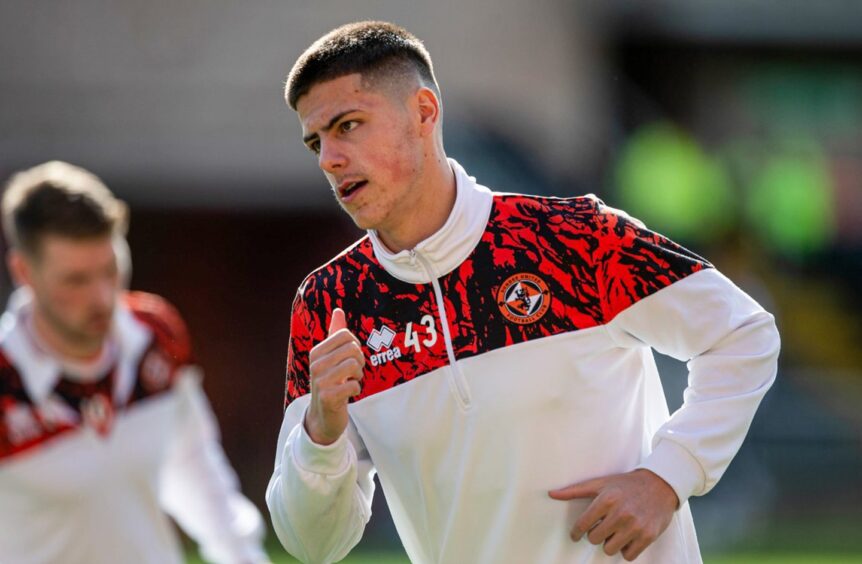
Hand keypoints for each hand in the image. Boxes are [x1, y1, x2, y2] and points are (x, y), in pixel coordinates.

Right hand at [304, 308, 363, 444]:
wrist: (322, 415)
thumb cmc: (330, 382)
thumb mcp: (331, 357)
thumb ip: (335, 334)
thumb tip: (338, 310)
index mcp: (316, 352)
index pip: (346, 334)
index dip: (355, 345)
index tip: (351, 358)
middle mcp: (315, 364)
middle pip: (352, 349)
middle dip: (359, 361)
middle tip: (353, 372)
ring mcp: (320, 381)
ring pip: (354, 365)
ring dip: (358, 375)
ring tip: (351, 381)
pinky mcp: (327, 397)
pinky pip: (354, 385)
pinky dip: (356, 389)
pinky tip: (348, 393)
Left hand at [548, 469, 678, 560]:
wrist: (660, 484)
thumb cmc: (626, 484)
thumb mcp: (600, 483)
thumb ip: (574, 490)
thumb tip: (551, 493)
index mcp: (607, 500)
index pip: (583, 525)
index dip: (576, 532)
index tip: (575, 535)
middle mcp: (621, 514)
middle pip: (595, 539)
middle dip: (595, 534)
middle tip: (601, 527)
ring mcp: (635, 526)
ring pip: (610, 549)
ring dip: (609, 543)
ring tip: (614, 532)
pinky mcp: (648, 536)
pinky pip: (628, 555)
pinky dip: (625, 549)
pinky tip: (626, 538)